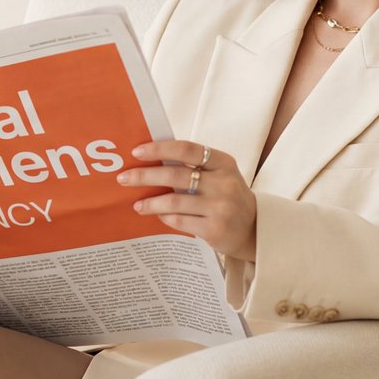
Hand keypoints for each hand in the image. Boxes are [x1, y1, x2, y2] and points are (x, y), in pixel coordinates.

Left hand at [119, 140, 257, 261]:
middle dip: (145, 176)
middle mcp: (224, 183)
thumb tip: (151, 161)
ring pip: (174, 201)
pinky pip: (179, 220)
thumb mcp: (220, 175)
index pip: (187, 149)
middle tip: (124, 179)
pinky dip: (164, 217)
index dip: (160, 148)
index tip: (137, 151)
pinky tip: (157, 216)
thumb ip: (193, 167)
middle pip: (175, 175)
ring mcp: (220, 207)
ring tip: (136, 205)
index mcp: (223, 163)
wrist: (255, 229)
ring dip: (150, 203)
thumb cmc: (228, 197)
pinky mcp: (215, 229)